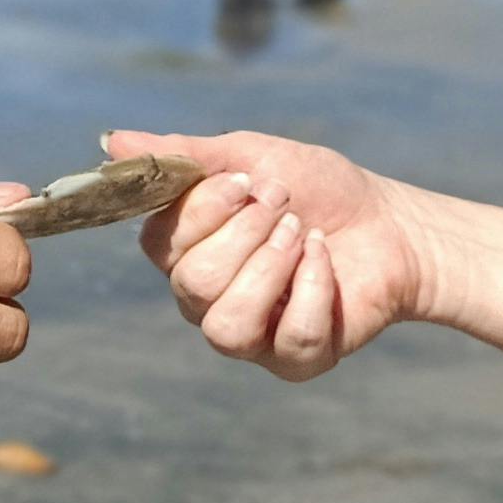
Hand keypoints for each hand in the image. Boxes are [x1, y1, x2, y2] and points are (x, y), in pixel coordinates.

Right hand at [107, 127, 434, 381]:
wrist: (392, 224)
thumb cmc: (316, 189)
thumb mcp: (250, 157)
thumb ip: (182, 155)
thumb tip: (111, 141)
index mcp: (185, 251)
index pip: (158, 242)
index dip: (202, 212)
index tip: (247, 181)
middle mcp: (205, 299)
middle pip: (193, 283)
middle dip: (248, 234)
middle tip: (286, 206)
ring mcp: (248, 336)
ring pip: (226, 326)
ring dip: (272, 269)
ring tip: (303, 236)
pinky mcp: (294, 362)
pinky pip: (288, 339)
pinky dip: (312, 290)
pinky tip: (326, 262)